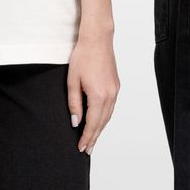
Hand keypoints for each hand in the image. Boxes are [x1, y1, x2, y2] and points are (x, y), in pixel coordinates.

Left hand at [67, 33, 119, 154]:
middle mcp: (110, 95)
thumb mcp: (72, 81)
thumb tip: (76, 122)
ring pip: (108, 116)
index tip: (82, 148)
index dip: (87, 138)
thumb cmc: (83, 56)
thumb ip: (74, 104)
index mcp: (98, 96)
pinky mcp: (116, 85)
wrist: (97, 39)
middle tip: (87, 150)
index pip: (92, 124)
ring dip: (100, 129)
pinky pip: (111, 107)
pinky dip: (105, 117)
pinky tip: (99, 121)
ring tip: (92, 139)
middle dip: (94, 137)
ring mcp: (115, 90)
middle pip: (102, 123)